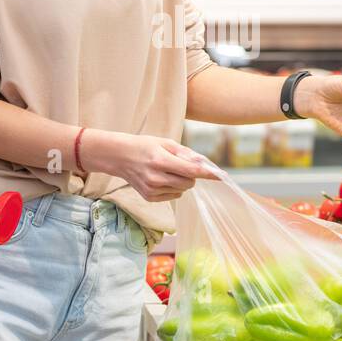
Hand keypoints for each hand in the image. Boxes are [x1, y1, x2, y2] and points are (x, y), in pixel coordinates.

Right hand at [83, 130, 216, 202]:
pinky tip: (161, 178)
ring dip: (182, 181)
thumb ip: (185, 153)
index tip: (221, 176)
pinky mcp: (150, 197)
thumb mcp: (165, 143)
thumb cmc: (145, 146)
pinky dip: (173, 188)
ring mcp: (152, 190)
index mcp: (161, 160)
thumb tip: (204, 163)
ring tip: (167, 170)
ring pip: (182, 190)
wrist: (120, 157)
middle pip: (189, 182)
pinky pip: (174, 196)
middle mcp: (156, 177)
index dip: (208, 173)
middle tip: (181, 165)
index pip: (191, 170)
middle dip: (191, 175)